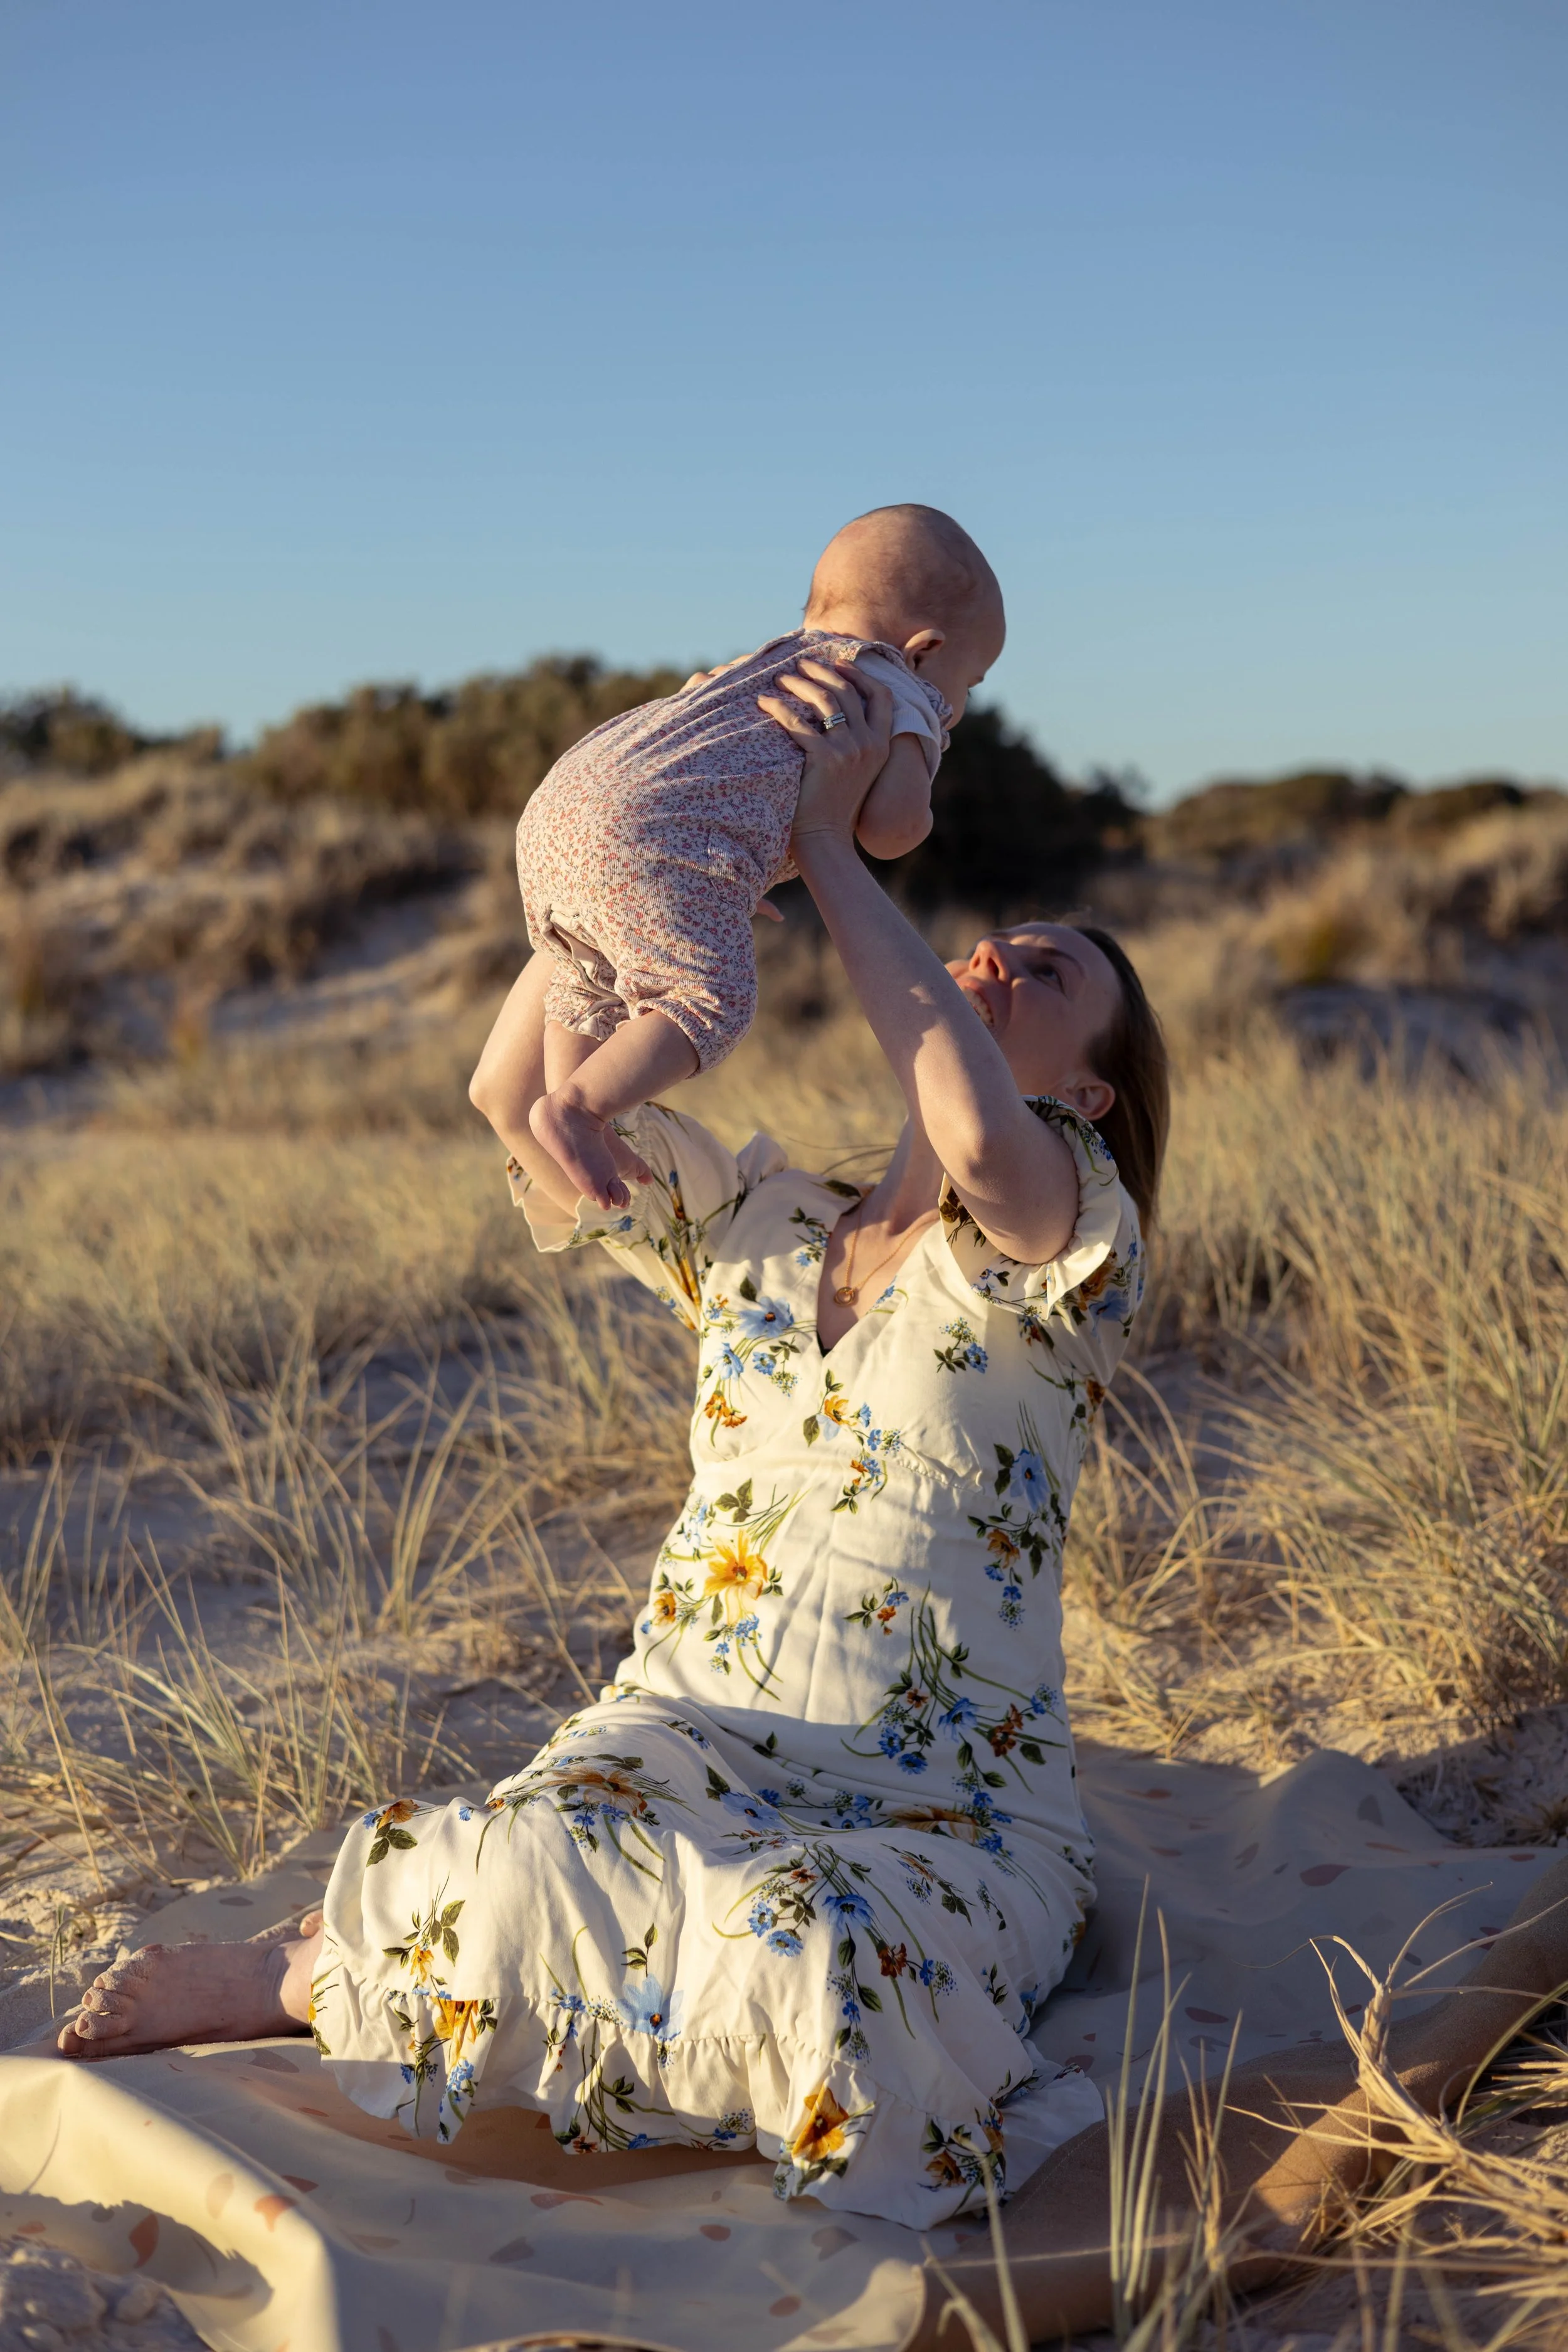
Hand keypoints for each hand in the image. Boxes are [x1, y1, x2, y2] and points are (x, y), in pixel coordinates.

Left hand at [758, 659, 893, 854]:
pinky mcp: (825, 760)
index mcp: (882, 744)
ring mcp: (849, 751)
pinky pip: (798, 724)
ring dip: (800, 684)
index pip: (881, 695)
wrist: (826, 839)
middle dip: (822, 671)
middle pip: (848, 691)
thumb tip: (838, 711)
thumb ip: (857, 740)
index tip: (838, 663)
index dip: (860, 674)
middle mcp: (870, 744)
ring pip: (825, 701)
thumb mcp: (858, 770)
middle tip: (800, 664)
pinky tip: (763, 703)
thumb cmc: (834, 806)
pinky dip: (778, 708)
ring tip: (779, 679)